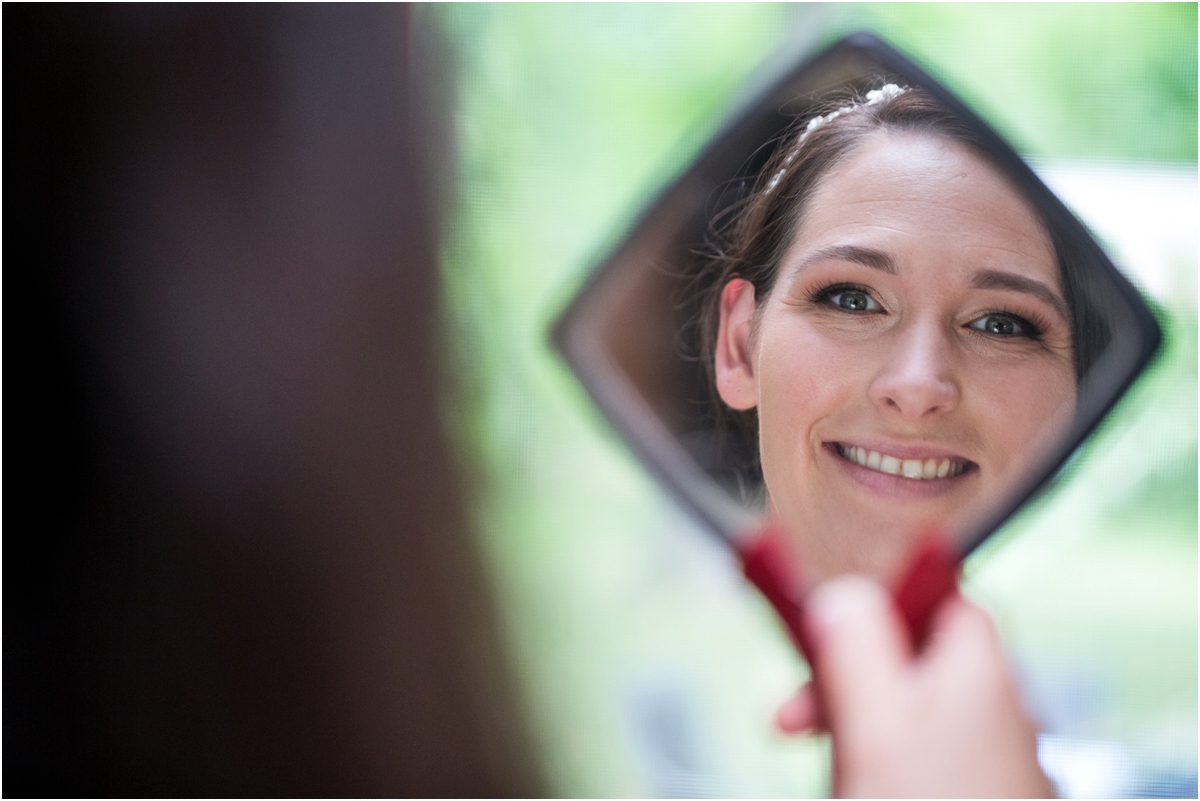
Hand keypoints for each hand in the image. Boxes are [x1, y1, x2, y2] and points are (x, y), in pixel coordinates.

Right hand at [777, 575, 1052, 797]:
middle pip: (913, 658)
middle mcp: (995, 709)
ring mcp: (990, 760)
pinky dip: (880, 762)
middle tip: (794, 717)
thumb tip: (840, 591)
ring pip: (910, 712)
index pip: (939, 596)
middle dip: (845, 677)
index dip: (879, 602)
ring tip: (826, 761)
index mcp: (978, 671)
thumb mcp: (873, 721)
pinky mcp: (976, 795)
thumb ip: (854, 644)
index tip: (824, 624)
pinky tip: (859, 785)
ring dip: (855, 723)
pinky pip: (921, 759)